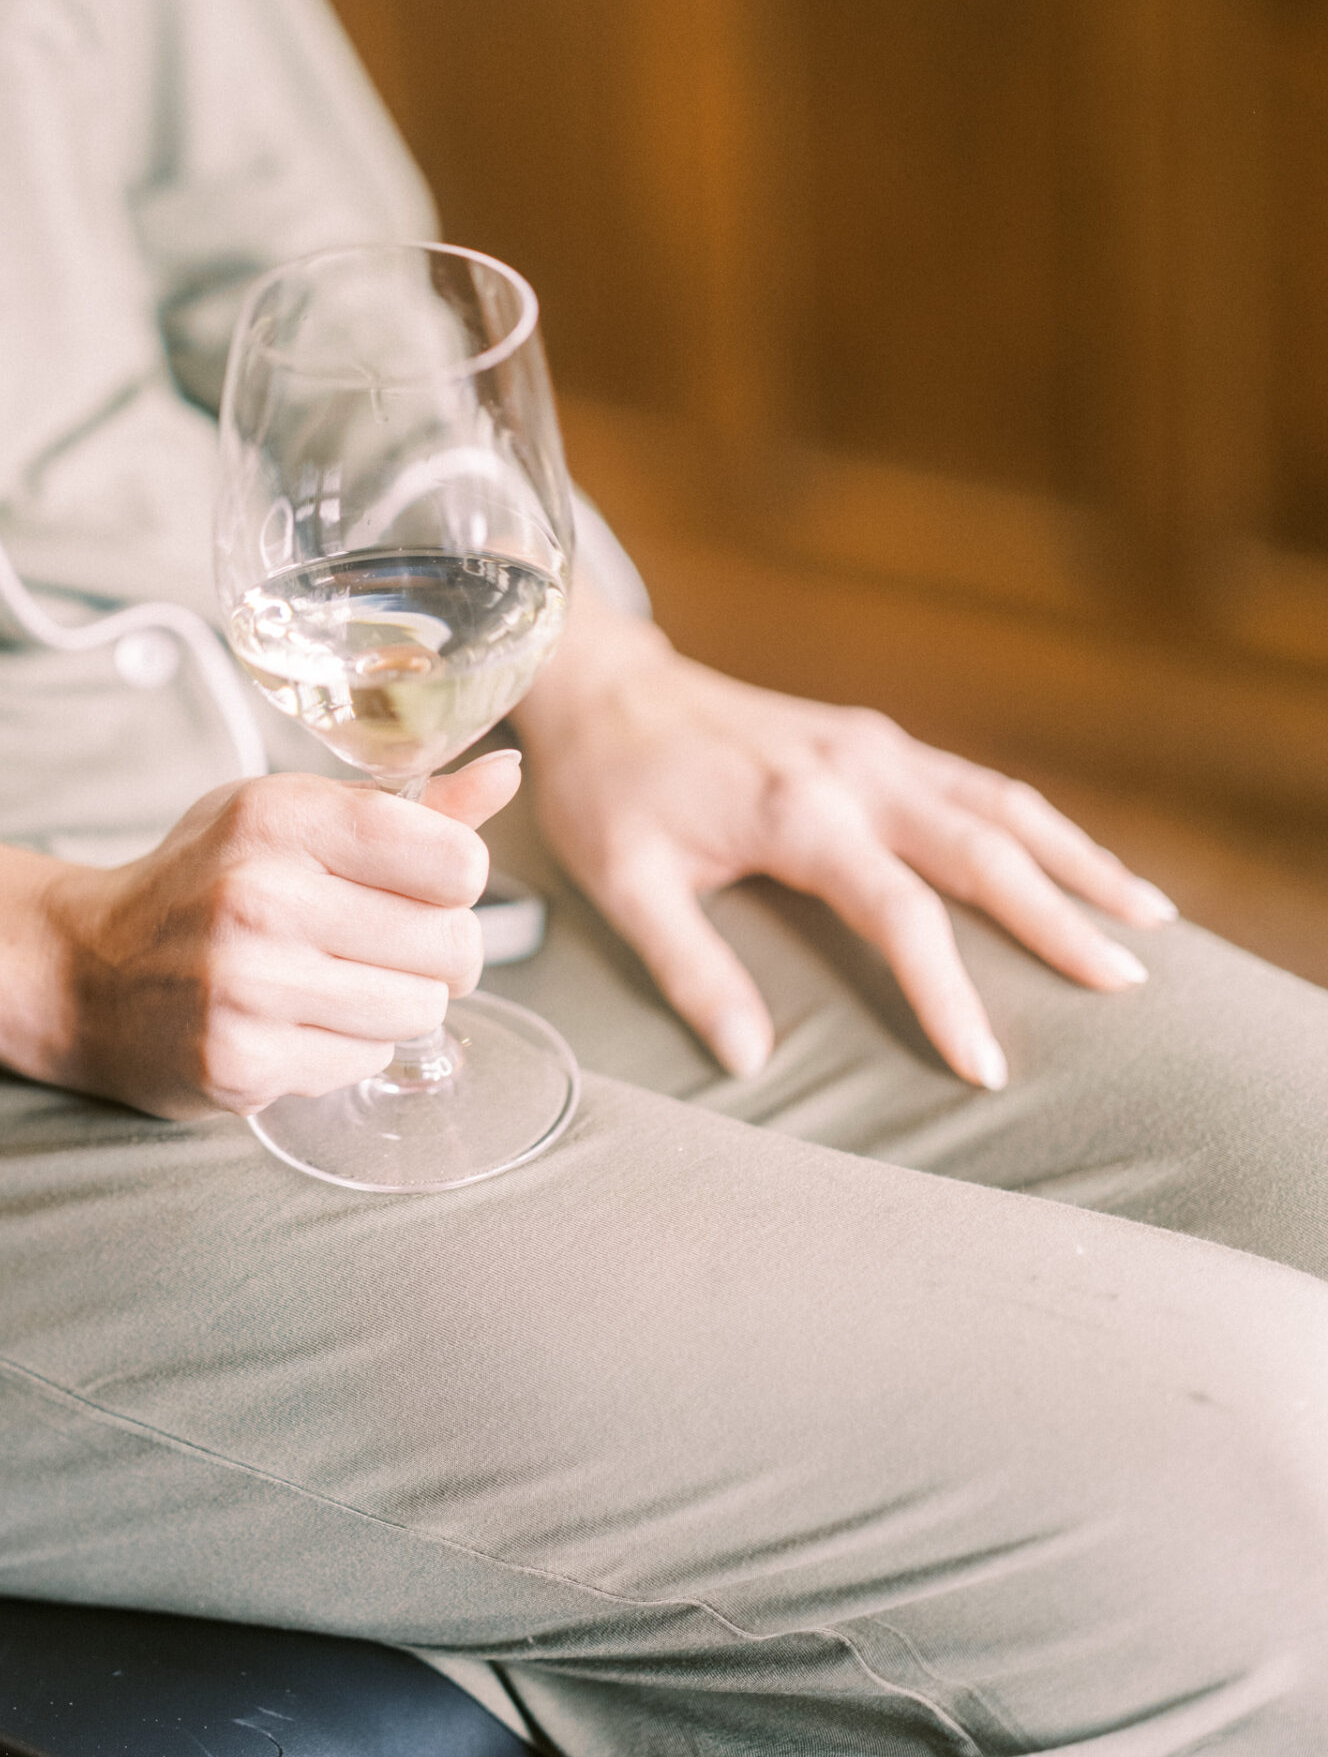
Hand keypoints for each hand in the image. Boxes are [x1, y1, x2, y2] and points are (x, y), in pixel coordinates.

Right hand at [37, 755, 513, 1114]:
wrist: (81, 972)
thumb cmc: (202, 883)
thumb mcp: (287, 817)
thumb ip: (407, 805)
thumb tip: (507, 772)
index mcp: (281, 816)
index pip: (457, 861)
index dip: (452, 881)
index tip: (414, 886)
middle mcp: (261, 895)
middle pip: (453, 945)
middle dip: (434, 953)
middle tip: (377, 946)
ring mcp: (247, 985)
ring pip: (418, 1011)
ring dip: (392, 1004)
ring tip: (329, 984)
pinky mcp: (240, 1061)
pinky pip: (363, 1060)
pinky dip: (344, 1047)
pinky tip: (293, 1022)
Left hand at [514, 591, 1175, 1087]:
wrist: (607, 690)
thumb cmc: (609, 790)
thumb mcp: (626, 884)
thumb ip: (692, 971)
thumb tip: (750, 1061)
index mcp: (798, 813)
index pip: (901, 914)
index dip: (948, 994)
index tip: (987, 1066)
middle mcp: (856, 771)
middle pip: (986, 850)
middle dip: (1061, 921)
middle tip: (1126, 988)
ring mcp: (876, 748)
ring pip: (1004, 804)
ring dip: (1079, 860)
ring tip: (1149, 920)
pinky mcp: (878, 739)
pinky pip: (979, 783)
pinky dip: (1041, 824)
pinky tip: (1079, 864)